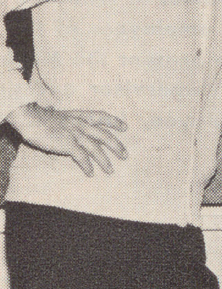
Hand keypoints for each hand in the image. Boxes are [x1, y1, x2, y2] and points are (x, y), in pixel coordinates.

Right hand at [5, 103, 126, 176]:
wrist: (30, 117)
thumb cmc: (41, 118)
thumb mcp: (61, 117)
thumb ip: (70, 123)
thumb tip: (73, 130)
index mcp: (80, 116)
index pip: (102, 116)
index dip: (114, 122)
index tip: (125, 127)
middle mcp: (81, 124)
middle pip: (104, 135)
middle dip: (116, 146)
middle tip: (125, 155)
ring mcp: (75, 134)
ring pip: (96, 148)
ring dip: (104, 161)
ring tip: (110, 170)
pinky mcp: (67, 144)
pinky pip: (82, 157)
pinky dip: (87, 165)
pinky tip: (91, 173)